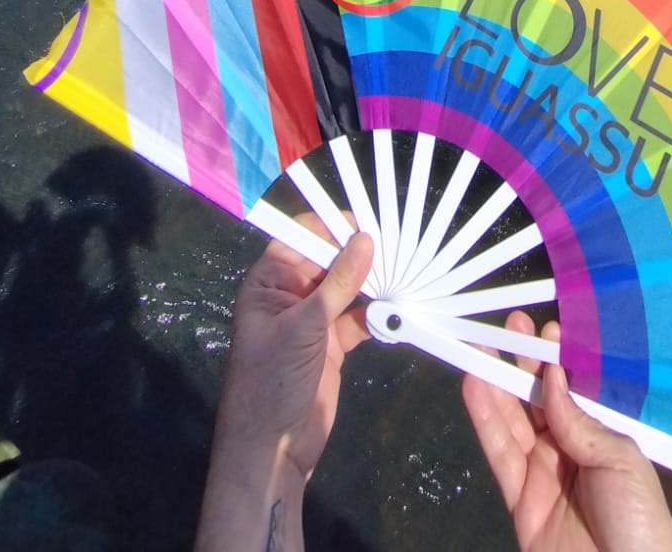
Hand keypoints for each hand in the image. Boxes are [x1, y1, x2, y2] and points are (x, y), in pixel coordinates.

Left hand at [215, 224, 373, 475]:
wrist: (272, 449)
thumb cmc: (272, 380)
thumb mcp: (304, 327)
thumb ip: (337, 284)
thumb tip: (366, 239)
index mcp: (268, 283)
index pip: (299, 239)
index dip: (329, 228)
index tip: (365, 223)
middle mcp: (290, 296)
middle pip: (327, 262)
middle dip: (357, 254)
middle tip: (396, 244)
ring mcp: (312, 321)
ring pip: (346, 289)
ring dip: (371, 284)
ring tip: (403, 272)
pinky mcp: (331, 345)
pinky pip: (358, 320)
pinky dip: (376, 316)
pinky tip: (396, 312)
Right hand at [463, 315, 671, 551]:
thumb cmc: (639, 520)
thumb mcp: (620, 461)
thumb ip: (579, 422)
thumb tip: (551, 378)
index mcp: (602, 439)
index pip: (574, 393)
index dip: (559, 361)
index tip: (547, 328)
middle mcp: (570, 451)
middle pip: (539, 402)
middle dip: (525, 363)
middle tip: (512, 325)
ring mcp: (543, 475)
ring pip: (513, 422)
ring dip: (497, 384)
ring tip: (482, 348)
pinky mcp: (520, 502)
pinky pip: (499, 455)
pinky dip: (485, 421)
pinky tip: (475, 388)